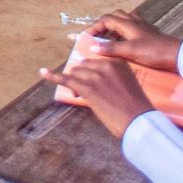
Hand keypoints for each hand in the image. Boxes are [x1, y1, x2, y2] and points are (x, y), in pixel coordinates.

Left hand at [40, 56, 154, 139]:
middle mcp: (106, 65)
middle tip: (84, 91)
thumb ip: (112, 77)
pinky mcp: (87, 88)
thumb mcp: (126, 84)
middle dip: (80, 77)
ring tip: (78, 94)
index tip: (91, 82)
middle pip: (82, 66)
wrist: (139, 122)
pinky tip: (43, 72)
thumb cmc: (135, 108)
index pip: (94, 60)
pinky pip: (66, 79)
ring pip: (74, 73)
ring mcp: (96, 75)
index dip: (89, 72)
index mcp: (117, 62)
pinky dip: (53, 76)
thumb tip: (95, 81)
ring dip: (73, 83)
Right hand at [84, 11, 180, 71]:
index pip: (105, 19)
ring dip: (112, 28)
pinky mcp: (148, 34)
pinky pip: (131, 28)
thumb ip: (110, 48)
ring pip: (123, 21)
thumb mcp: (130, 51)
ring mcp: (142, 27)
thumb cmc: (153, 51)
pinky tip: (122, 44)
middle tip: (96, 37)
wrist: (176, 55)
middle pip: (114, 17)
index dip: (93, 27)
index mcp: (128, 23)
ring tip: (106, 41)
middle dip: (102, 25)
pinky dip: (122, 33)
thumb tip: (92, 47)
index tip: (85, 38)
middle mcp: (134, 22)